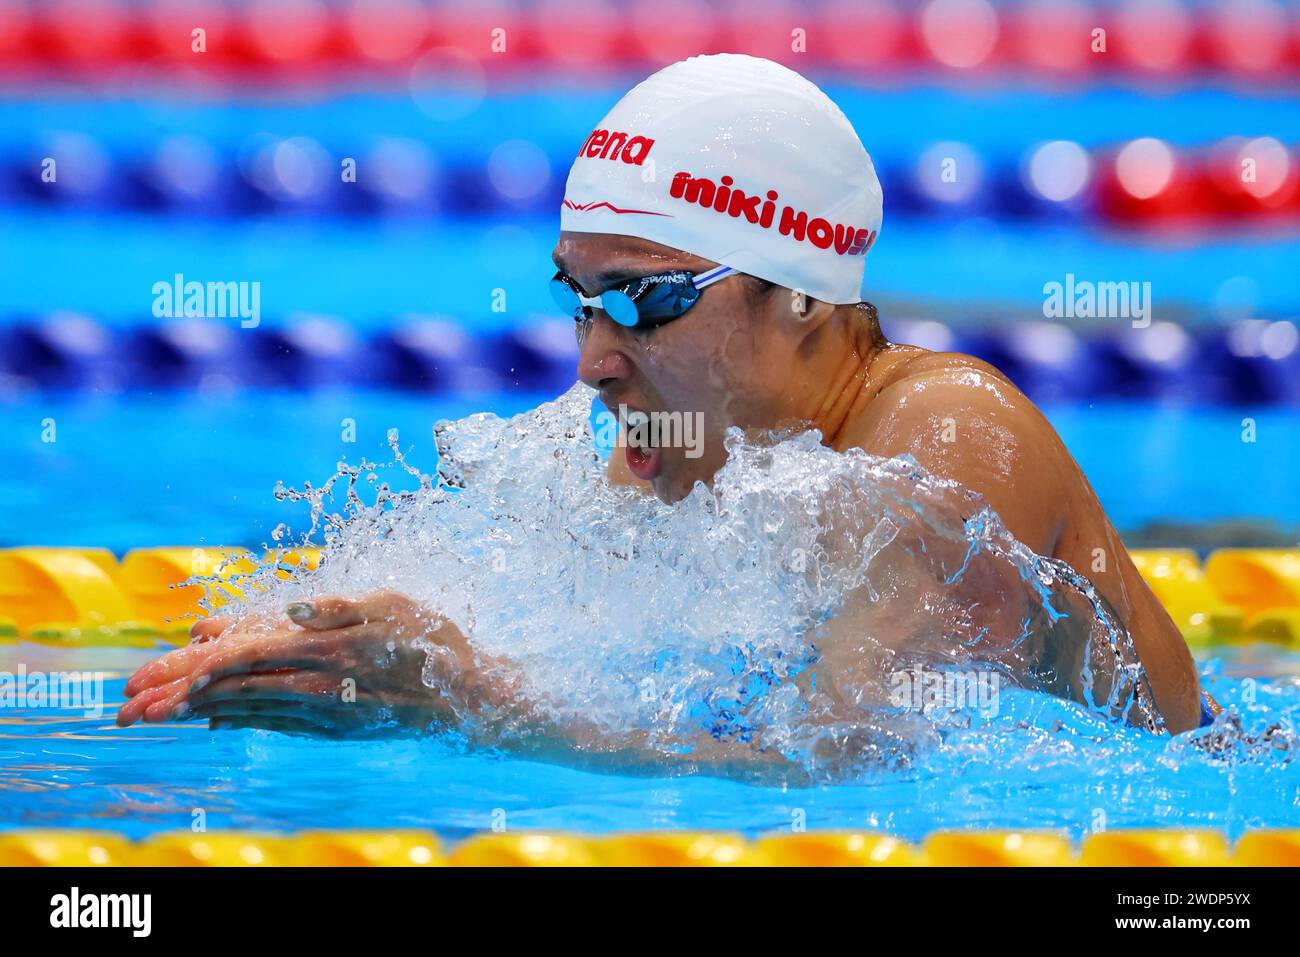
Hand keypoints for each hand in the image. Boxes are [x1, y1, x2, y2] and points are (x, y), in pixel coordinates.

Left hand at [116, 590, 479, 736]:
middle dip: (174, 697)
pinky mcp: (333, 726)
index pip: (243, 657)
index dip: (193, 666)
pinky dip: (238, 719)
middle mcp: (315, 686)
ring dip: (194, 713)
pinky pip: (274, 723)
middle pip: (231, 690)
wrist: (469, 699)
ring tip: (152, 718)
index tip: (149, 678)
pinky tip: (217, 719)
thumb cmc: (434, 642)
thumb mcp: (394, 604)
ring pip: (246, 710)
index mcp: (324, 650)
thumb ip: (338, 606)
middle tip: (125, 709)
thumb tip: (291, 608)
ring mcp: (322, 711)